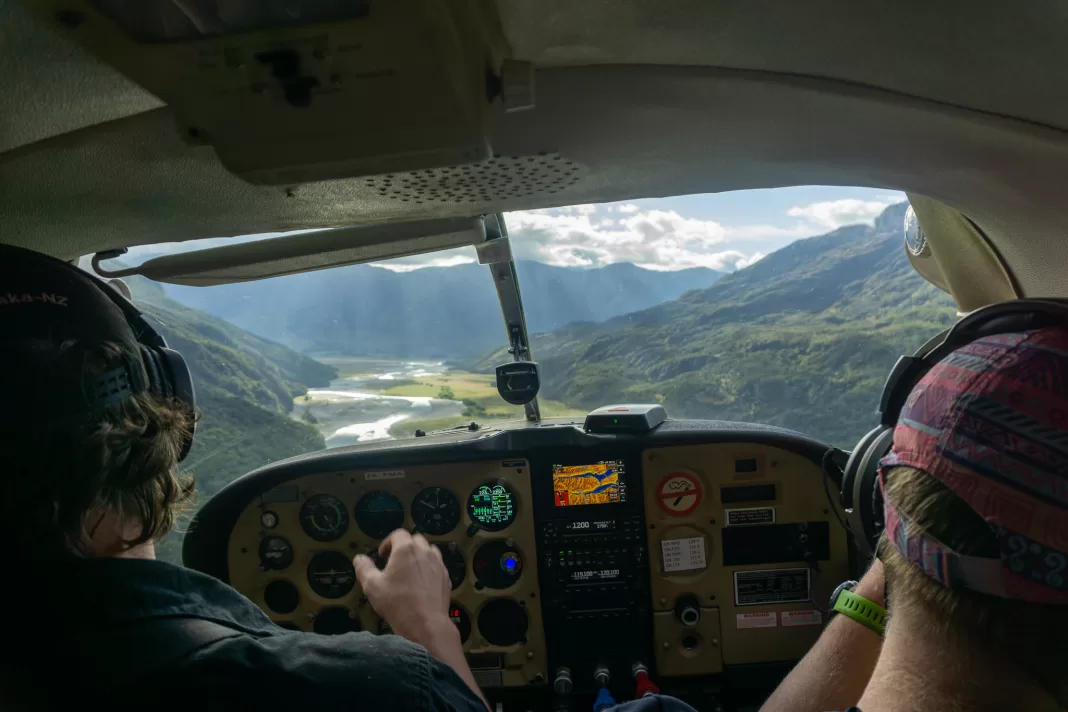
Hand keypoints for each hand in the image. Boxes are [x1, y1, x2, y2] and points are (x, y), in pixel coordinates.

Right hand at [353, 529, 453, 643]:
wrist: (426, 623)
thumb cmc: (396, 603)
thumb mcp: (372, 587)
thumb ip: (364, 569)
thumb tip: (358, 558)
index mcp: (406, 549)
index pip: (398, 534)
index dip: (388, 542)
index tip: (382, 556)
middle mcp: (425, 552)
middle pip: (416, 539)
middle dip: (404, 546)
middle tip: (395, 562)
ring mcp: (438, 564)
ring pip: (429, 550)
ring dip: (419, 555)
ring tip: (410, 570)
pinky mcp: (446, 577)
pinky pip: (437, 565)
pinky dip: (429, 567)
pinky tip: (422, 583)